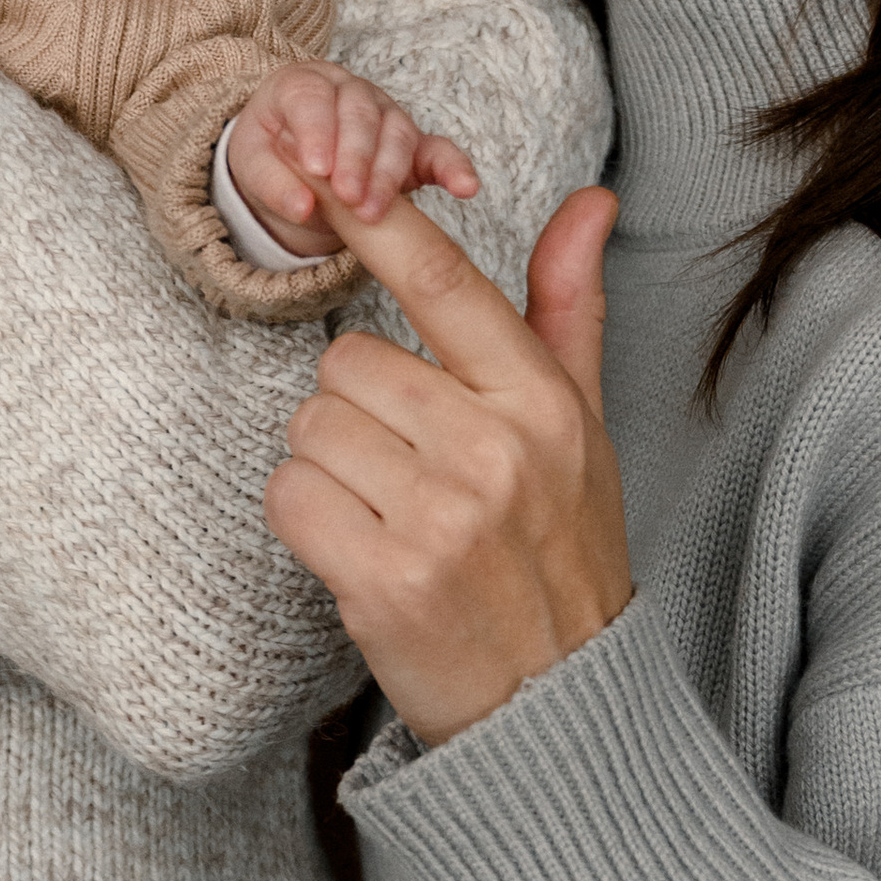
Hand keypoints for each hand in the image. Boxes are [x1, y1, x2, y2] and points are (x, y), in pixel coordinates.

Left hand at [226, 62, 482, 251]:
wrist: (285, 160)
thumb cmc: (269, 153)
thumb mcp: (252, 165)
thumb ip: (272, 183)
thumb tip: (302, 208)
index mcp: (303, 84)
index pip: (313, 99)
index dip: (318, 131)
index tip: (318, 169)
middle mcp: (348, 92)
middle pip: (359, 115)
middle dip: (356, 158)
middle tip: (348, 198)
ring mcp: (384, 115)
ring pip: (396, 133)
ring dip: (387, 173)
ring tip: (372, 212)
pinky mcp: (411, 145)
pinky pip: (437, 151)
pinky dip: (454, 168)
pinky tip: (466, 187)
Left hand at [264, 183, 629, 743]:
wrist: (557, 703)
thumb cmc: (561, 552)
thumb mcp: (581, 427)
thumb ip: (567, 310)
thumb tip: (590, 201)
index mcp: (541, 401)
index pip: (445, 282)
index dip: (380, 223)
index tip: (335, 177)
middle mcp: (495, 449)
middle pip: (346, 363)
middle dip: (357, 412)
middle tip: (406, 473)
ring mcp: (441, 516)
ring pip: (311, 427)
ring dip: (328, 469)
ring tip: (389, 517)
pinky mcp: (386, 578)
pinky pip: (290, 496)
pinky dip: (306, 521)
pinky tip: (358, 552)